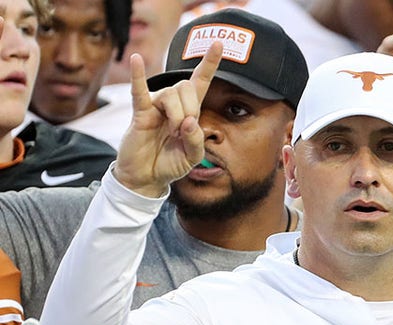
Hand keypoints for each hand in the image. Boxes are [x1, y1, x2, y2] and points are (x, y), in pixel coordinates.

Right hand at [114, 42, 223, 197]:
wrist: (147, 176)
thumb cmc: (170, 163)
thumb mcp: (193, 157)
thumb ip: (197, 140)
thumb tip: (189, 121)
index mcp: (190, 110)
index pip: (202, 81)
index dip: (210, 63)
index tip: (219, 43)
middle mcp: (173, 103)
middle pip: (187, 87)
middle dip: (190, 109)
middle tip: (182, 131)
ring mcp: (156, 105)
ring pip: (171, 94)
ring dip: (176, 115)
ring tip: (171, 133)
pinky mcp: (140, 111)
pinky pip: (138, 90)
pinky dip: (138, 75)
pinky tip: (136, 59)